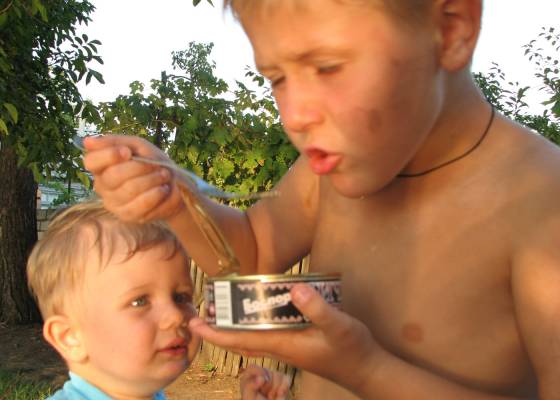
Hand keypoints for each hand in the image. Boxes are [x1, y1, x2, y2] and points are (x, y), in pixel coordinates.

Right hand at [82, 134, 184, 222]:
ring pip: (129, 190)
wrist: (174, 186)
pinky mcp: (128, 215)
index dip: (108, 155)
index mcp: (101, 167)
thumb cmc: (151, 163)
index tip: (127, 151)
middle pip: (113, 175)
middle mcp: (102, 186)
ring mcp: (113, 203)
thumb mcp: (136, 146)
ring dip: (151, 180)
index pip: (91, 162)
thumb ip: (114, 142)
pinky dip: (155, 194)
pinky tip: (163, 189)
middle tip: (156, 165)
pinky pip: (140, 205)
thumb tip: (87, 142)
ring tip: (164, 175)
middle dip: (139, 167)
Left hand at [189, 284, 381, 395]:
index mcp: (284, 344)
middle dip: (217, 330)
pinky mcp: (296, 345)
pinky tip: (255, 315)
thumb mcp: (338, 326)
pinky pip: (264, 337)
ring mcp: (288, 348)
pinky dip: (251, 328)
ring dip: (232, 329)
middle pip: (240, 341)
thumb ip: (318, 309)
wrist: (366, 369)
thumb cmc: (352, 349)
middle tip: (199, 314)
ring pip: (251, 340)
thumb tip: (294, 290)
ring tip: (219, 312)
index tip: (195, 324)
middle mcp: (281, 348)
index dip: (216, 333)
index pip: (241, 340)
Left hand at [240, 364, 290, 399]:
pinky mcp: (283, 380)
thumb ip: (250, 386)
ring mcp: (272, 377)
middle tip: (264, 395)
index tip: (262, 382)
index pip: (252, 368)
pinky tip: (279, 395)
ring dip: (275, 389)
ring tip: (270, 397)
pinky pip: (286, 378)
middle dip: (267, 385)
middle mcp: (260, 375)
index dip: (259, 373)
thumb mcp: (249, 397)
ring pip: (278, 375)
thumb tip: (261, 378)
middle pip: (267, 371)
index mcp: (248, 377)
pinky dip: (284, 387)